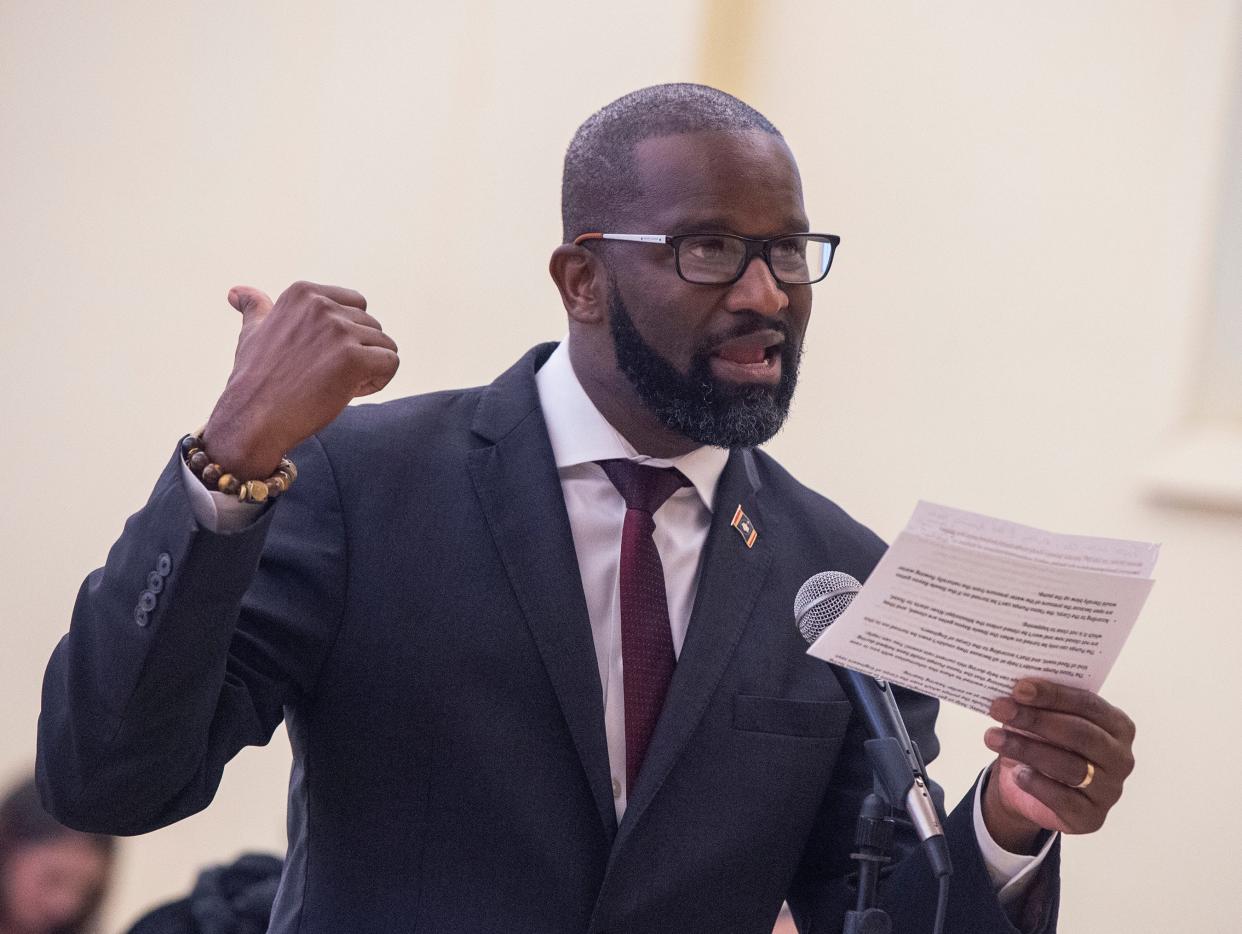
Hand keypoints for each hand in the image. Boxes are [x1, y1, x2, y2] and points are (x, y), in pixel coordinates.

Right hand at [203, 281, 399, 478]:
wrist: (253, 420)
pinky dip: (378, 381)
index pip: (357, 305)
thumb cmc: (254, 381)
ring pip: (384, 345)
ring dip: (368, 370)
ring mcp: (338, 330)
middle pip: (372, 327)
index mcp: (303, 293)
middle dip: (358, 354)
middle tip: (325, 376)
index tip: (321, 356)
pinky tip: (349, 393)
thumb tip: (236, 291)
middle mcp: (322, 305)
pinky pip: (391, 362)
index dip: (347, 335)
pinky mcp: (353, 358)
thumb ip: (256, 308)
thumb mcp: (252, 333)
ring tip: (335, 385)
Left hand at [981, 679, 1135, 853]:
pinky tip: (1016, 773)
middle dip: (1036, 719)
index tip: (1019, 688)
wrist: (1027, 785)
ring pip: (1070, 767)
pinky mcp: (1091, 818)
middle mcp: (1120, 758)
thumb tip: (1016, 689)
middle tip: (999, 708)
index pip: (1088, 704)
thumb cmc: (1040, 741)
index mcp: (1116, 725)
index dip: (1053, 694)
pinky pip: (1064, 799)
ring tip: (992, 738)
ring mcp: (1110, 791)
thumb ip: (1037, 702)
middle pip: (1080, 734)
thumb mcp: (1039, 717)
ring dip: (1027, 749)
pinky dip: (1036, 784)